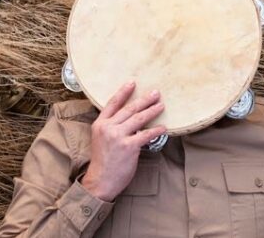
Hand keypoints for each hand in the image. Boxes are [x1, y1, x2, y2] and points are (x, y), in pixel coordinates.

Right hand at [81, 81, 165, 201]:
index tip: (132, 82)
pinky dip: (155, 131)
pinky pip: (145, 135)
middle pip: (129, 109)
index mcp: (100, 124)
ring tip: (161, 105)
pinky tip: (163, 128)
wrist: (100, 181)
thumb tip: (128, 115)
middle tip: (155, 93)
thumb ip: (111, 125)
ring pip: (138, 119)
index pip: (112, 103)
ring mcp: (118, 137)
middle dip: (144, 99)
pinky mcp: (129, 147)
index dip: (123, 92)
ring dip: (151, 111)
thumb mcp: (100, 138)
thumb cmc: (102, 160)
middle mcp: (108, 128)